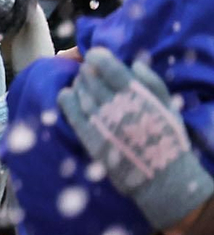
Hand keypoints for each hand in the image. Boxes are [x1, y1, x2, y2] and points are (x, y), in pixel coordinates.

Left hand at [59, 47, 213, 231]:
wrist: (162, 178)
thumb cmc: (167, 139)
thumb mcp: (168, 106)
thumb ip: (152, 82)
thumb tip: (134, 63)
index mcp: (136, 95)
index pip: (107, 66)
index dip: (97, 57)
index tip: (95, 56)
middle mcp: (115, 105)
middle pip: (90, 77)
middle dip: (88, 71)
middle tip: (89, 71)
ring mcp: (100, 120)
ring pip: (80, 91)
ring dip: (78, 84)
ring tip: (83, 84)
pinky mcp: (88, 136)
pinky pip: (70, 110)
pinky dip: (66, 98)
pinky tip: (68, 94)